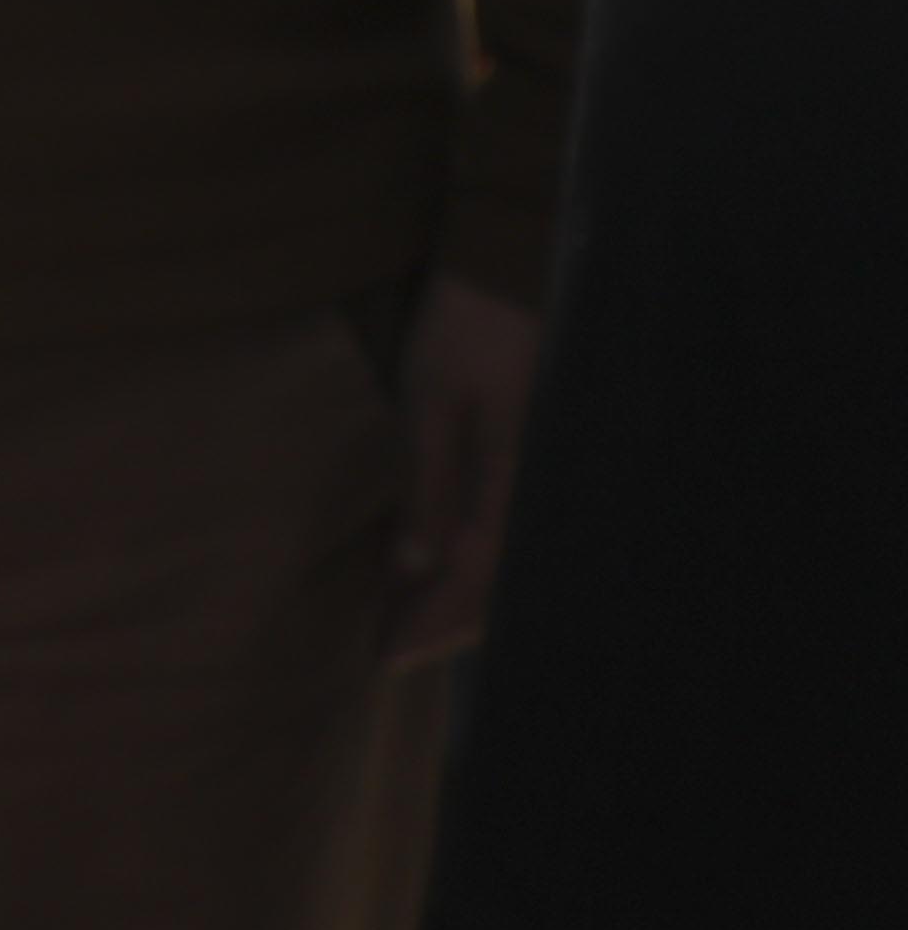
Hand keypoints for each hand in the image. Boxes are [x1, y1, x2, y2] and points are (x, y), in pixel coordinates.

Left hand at [389, 270, 542, 668]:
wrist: (513, 268)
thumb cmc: (468, 328)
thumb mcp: (434, 401)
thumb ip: (429, 485)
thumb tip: (415, 565)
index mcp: (519, 484)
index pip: (477, 581)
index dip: (430, 625)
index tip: (384, 661)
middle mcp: (544, 494)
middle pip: (500, 589)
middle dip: (443, 626)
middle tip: (385, 655)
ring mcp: (546, 481)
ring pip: (510, 568)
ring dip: (461, 601)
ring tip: (403, 623)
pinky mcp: (538, 463)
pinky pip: (513, 534)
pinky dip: (478, 564)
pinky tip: (441, 569)